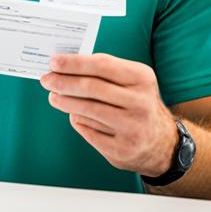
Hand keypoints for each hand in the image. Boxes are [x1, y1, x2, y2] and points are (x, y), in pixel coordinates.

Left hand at [41, 53, 178, 177]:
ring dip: (64, 102)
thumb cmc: (138, 104)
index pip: (101, 65)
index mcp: (142, 79)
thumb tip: (66, 65)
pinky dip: (77, 120)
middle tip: (46, 80)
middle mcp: (140, 103)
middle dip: (63, 82)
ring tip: (54, 97)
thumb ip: (104, 71)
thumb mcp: (133, 82)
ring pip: (86, 110)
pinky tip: (74, 115)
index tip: (53, 62)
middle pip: (90, 88)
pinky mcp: (121, 149)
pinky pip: (87, 130)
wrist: (163, 144)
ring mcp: (131, 128)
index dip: (74, 63)